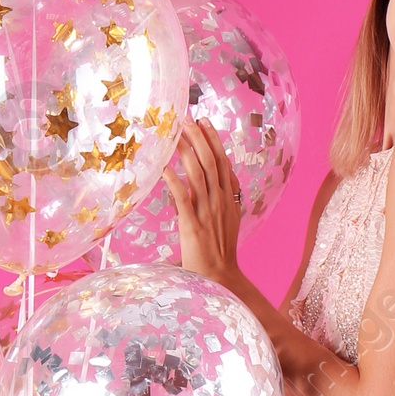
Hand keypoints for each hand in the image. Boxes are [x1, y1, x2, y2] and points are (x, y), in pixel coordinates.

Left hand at [165, 119, 242, 283]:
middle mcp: (220, 201)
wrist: (220, 276)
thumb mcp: (228, 219)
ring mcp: (208, 213)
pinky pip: (183, 199)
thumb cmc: (220, 250)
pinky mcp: (193, 226)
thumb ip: (222, 198)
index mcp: (229, 198)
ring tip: (177, 135)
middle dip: (199, 138)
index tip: (204, 121)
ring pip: (198, 175)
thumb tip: (214, 180)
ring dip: (187, 153)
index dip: (213, 140)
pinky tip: (165, 168)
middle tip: (187, 119)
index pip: (222, 162)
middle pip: (211, 163)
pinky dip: (175, 182)